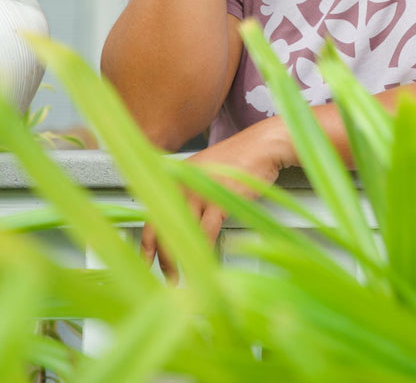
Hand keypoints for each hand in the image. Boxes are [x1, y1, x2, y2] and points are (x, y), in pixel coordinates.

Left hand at [140, 118, 289, 280]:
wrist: (262, 146)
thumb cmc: (238, 159)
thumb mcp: (205, 171)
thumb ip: (191, 192)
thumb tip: (180, 220)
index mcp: (178, 177)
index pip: (152, 214)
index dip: (146, 243)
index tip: (144, 261)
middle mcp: (184, 183)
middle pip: (165, 226)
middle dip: (164, 258)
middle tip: (169, 276)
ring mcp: (200, 190)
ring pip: (183, 232)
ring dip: (183, 258)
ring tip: (184, 276)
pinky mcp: (219, 198)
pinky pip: (207, 232)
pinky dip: (205, 249)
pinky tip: (205, 261)